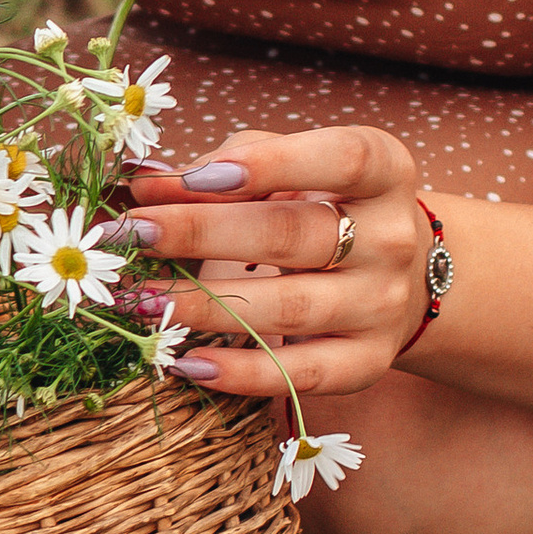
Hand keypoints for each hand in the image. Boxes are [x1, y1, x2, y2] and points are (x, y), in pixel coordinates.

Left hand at [120, 124, 431, 398]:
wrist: (400, 277)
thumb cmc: (322, 205)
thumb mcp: (288, 167)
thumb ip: (222, 165)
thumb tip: (145, 182)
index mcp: (382, 170)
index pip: (340, 159)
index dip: (270, 165)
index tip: (197, 177)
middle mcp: (391, 238)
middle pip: (294, 234)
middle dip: (202, 233)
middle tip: (132, 233)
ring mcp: (383, 305)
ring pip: (290, 308)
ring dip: (205, 305)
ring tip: (140, 300)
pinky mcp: (367, 362)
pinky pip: (302, 374)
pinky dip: (242, 375)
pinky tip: (186, 362)